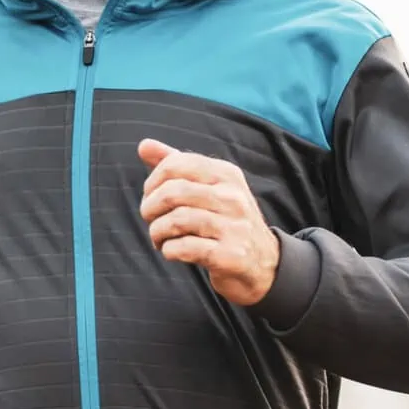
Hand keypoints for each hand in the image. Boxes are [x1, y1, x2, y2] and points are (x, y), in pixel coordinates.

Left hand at [137, 139, 280, 306]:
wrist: (264, 263)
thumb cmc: (227, 222)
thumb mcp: (209, 188)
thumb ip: (177, 165)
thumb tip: (144, 145)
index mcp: (227, 174)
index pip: (176, 164)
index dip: (152, 181)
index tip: (150, 196)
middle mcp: (234, 197)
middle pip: (172, 192)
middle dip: (150, 208)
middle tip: (150, 219)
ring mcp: (234, 227)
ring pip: (176, 220)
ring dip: (157, 232)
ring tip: (159, 238)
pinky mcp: (230, 255)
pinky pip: (184, 247)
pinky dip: (169, 250)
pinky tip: (172, 251)